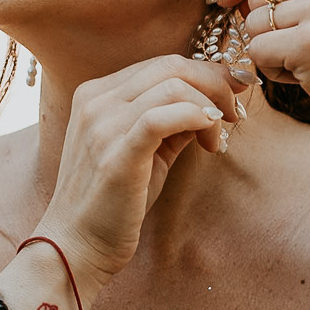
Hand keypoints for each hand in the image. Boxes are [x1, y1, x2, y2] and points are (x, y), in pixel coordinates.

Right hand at [39, 56, 240, 293]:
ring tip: (218, 137)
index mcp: (97, 95)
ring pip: (173, 85)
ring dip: (209, 105)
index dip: (204, 74)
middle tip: (233, 113)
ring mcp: (102, 124)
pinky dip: (197, 118)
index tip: (231, 95)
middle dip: (214, 84)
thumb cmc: (112, 203)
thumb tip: (212, 103)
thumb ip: (172, 123)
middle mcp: (96, 101)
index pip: (160, 64)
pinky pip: (164, 115)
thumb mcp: (144, 153)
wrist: (75, 246)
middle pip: (170, 65)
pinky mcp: (117, 153)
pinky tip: (209, 138)